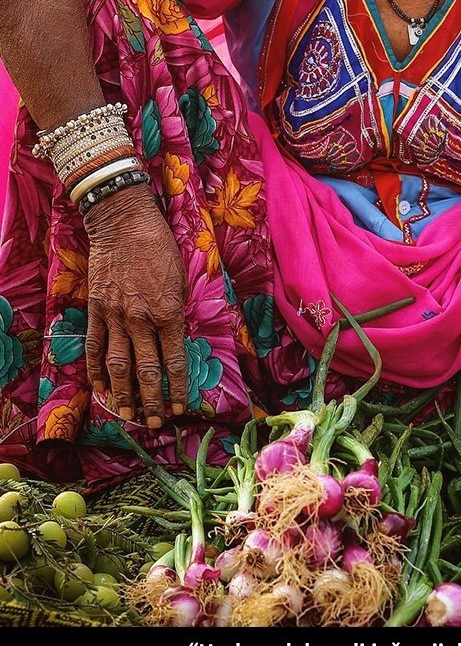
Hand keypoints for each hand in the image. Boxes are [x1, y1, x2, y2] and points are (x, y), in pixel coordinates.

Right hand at [86, 174, 188, 455]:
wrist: (123, 222)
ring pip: (118, 365)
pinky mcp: (97, 309)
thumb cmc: (159, 245)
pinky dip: (96, 370)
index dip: (177, 389)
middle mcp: (141, 321)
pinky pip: (96, 346)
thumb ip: (177, 312)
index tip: (180, 408)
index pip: (174, 362)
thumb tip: (177, 339)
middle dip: (151, 401)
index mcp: (168, 313)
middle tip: (154, 423)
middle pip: (146, 371)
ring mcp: (115, 317)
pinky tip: (100, 387)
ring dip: (124, 394)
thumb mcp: (181, 278)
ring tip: (126, 415)